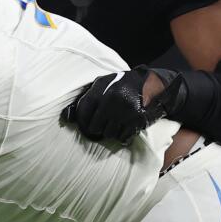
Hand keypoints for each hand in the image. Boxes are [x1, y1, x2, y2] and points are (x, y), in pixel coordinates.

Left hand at [62, 66, 183, 142]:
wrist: (154, 84)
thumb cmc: (124, 85)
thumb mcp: (103, 84)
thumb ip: (86, 99)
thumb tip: (66, 118)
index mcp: (101, 90)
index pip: (83, 113)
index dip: (83, 122)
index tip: (86, 125)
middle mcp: (111, 101)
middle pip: (94, 127)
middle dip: (97, 128)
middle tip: (103, 125)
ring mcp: (124, 112)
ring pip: (108, 134)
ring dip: (111, 132)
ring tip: (116, 124)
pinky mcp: (137, 121)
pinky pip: (123, 137)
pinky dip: (123, 135)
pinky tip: (125, 127)